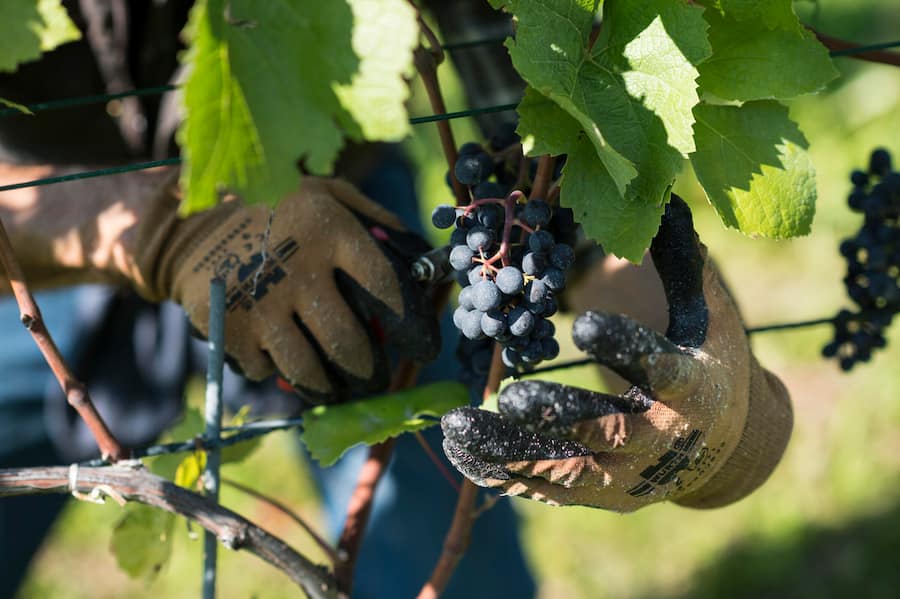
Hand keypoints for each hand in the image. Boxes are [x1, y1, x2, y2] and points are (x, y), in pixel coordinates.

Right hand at [134, 177, 439, 401]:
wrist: (194, 227)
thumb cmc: (279, 214)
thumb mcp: (327, 195)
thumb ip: (376, 222)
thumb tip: (424, 262)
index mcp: (330, 231)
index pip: (385, 289)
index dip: (411, 327)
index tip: (422, 349)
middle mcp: (296, 268)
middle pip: (349, 344)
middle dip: (370, 372)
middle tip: (376, 378)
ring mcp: (259, 303)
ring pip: (310, 372)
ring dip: (331, 387)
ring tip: (341, 385)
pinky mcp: (228, 330)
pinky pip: (267, 371)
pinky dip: (279, 370)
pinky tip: (282, 352)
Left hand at [441, 195, 791, 510]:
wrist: (719, 445)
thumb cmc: (706, 363)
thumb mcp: (707, 314)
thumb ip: (679, 262)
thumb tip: (662, 193)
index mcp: (697, 389)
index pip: (664, 369)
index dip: (625, 348)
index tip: (584, 324)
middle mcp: (664, 442)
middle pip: (608, 434)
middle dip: (559, 416)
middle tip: (511, 399)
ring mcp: (629, 477)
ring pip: (566, 470)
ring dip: (510, 449)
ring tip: (457, 425)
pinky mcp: (599, 495)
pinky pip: (547, 489)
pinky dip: (504, 472)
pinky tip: (462, 451)